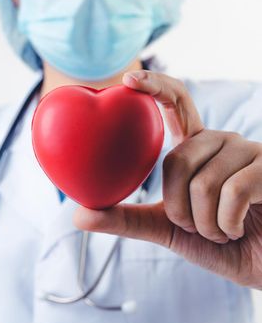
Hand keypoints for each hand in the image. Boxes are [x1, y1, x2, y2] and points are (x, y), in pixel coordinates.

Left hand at [74, 70, 261, 289]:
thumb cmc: (220, 243)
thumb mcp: (167, 229)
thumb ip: (126, 220)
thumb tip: (77, 215)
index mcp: (197, 148)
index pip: (175, 105)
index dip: (154, 86)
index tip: (127, 80)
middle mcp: (222, 142)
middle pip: (176, 161)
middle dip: (179, 209)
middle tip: (197, 227)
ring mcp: (250, 152)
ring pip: (202, 182)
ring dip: (205, 223)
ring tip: (222, 230)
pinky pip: (231, 193)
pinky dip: (225, 224)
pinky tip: (238, 230)